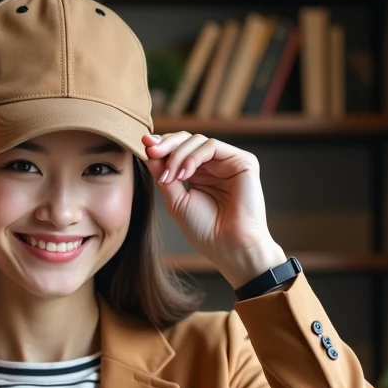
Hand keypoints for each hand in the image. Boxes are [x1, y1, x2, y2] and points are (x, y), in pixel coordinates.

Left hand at [143, 131, 285, 287]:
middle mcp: (215, 165)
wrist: (230, 248)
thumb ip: (164, 175)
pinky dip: (193, 157)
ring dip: (177, 155)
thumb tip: (148, 150)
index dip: (162, 145)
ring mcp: (229, 162)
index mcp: (200, 174)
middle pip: (187, 139)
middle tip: (151, 151)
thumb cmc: (206, 231)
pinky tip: (184, 174)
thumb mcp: (176, 201)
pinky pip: (212, 146)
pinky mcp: (243, 162)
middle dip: (166, 144)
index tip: (144, 146)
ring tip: (170, 176)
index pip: (179, 149)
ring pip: (198, 140)